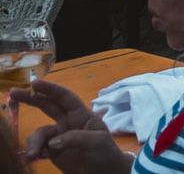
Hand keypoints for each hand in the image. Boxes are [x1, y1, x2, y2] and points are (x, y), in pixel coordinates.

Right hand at [9, 79, 123, 170]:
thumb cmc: (106, 153)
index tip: (35, 83)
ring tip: (33, 155)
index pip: (65, 97)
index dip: (50, 89)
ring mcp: (59, 136)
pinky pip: (38, 147)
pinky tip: (36, 158)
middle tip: (13, 93)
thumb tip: (52, 142)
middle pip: (47, 106)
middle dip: (31, 98)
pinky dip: (34, 151)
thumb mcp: (97, 141)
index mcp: (81, 114)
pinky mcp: (52, 151)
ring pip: (40, 132)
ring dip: (34, 141)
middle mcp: (68, 122)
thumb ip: (75, 137)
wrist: (104, 173)